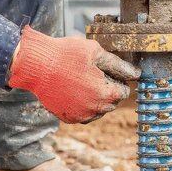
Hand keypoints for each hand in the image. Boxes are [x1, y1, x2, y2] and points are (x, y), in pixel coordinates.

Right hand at [9, 26, 140, 123]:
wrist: (36, 66)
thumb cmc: (66, 55)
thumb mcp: (96, 52)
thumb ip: (119, 65)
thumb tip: (135, 74)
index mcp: (106, 93)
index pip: (124, 91)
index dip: (118, 79)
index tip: (106, 70)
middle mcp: (95, 110)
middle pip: (112, 102)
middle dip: (107, 89)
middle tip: (93, 73)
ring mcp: (81, 116)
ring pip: (98, 110)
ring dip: (95, 98)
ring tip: (82, 80)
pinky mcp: (68, 118)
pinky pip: (83, 114)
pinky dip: (82, 104)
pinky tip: (74, 89)